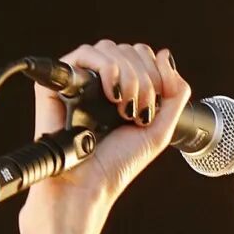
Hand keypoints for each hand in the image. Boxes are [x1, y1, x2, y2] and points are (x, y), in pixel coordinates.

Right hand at [21, 39, 192, 224]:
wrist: (88, 185)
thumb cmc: (117, 164)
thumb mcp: (159, 129)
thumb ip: (174, 93)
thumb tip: (165, 55)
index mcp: (123, 89)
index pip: (143, 56)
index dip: (156, 73)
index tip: (153, 105)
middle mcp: (101, 81)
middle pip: (129, 50)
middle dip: (144, 78)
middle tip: (138, 112)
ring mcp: (80, 79)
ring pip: (110, 48)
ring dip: (129, 76)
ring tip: (124, 108)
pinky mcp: (59, 80)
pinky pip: (85, 53)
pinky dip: (107, 68)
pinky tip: (112, 94)